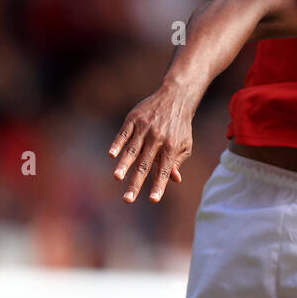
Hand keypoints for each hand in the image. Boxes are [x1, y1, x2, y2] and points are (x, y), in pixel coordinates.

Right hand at [108, 84, 195, 202]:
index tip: (153, 200)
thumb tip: (175, 180)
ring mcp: (144, 128)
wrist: (175, 97)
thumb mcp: (184, 144)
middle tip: (128, 199)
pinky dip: (118, 143)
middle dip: (136, 183)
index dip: (159, 185)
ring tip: (117, 177)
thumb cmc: (180, 126)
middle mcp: (157, 138)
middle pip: (145, 165)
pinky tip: (112, 155)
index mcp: (171, 147)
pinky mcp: (133, 119)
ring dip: (124, 164)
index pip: (164, 170)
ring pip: (132, 149)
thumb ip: (177, 162)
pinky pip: (124, 133)